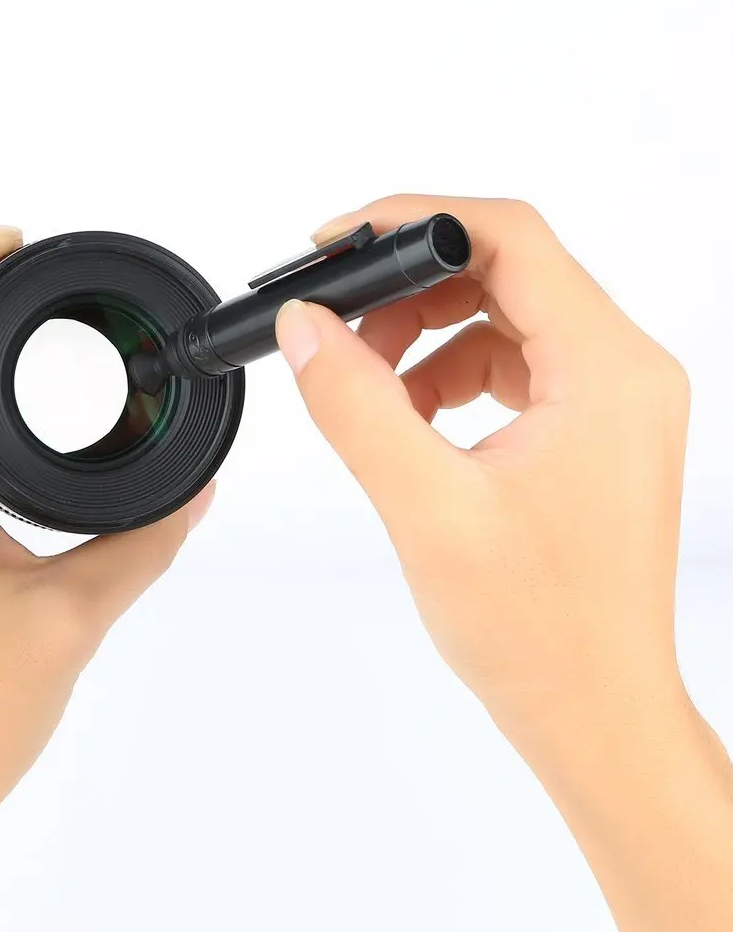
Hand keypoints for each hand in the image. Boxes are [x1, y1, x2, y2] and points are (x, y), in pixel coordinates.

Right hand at [276, 195, 732, 931]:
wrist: (594, 710)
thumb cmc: (538, 631)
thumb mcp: (426, 507)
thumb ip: (356, 405)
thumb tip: (306, 327)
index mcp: (607, 371)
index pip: (510, 238)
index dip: (415, 222)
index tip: (340, 241)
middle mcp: (625, 372)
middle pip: (507, 272)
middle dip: (411, 292)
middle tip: (343, 330)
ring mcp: (612, 402)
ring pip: (505, 318)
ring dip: (428, 338)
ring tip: (373, 391)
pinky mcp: (591, 431)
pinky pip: (513, 367)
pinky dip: (451, 377)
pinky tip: (411, 422)